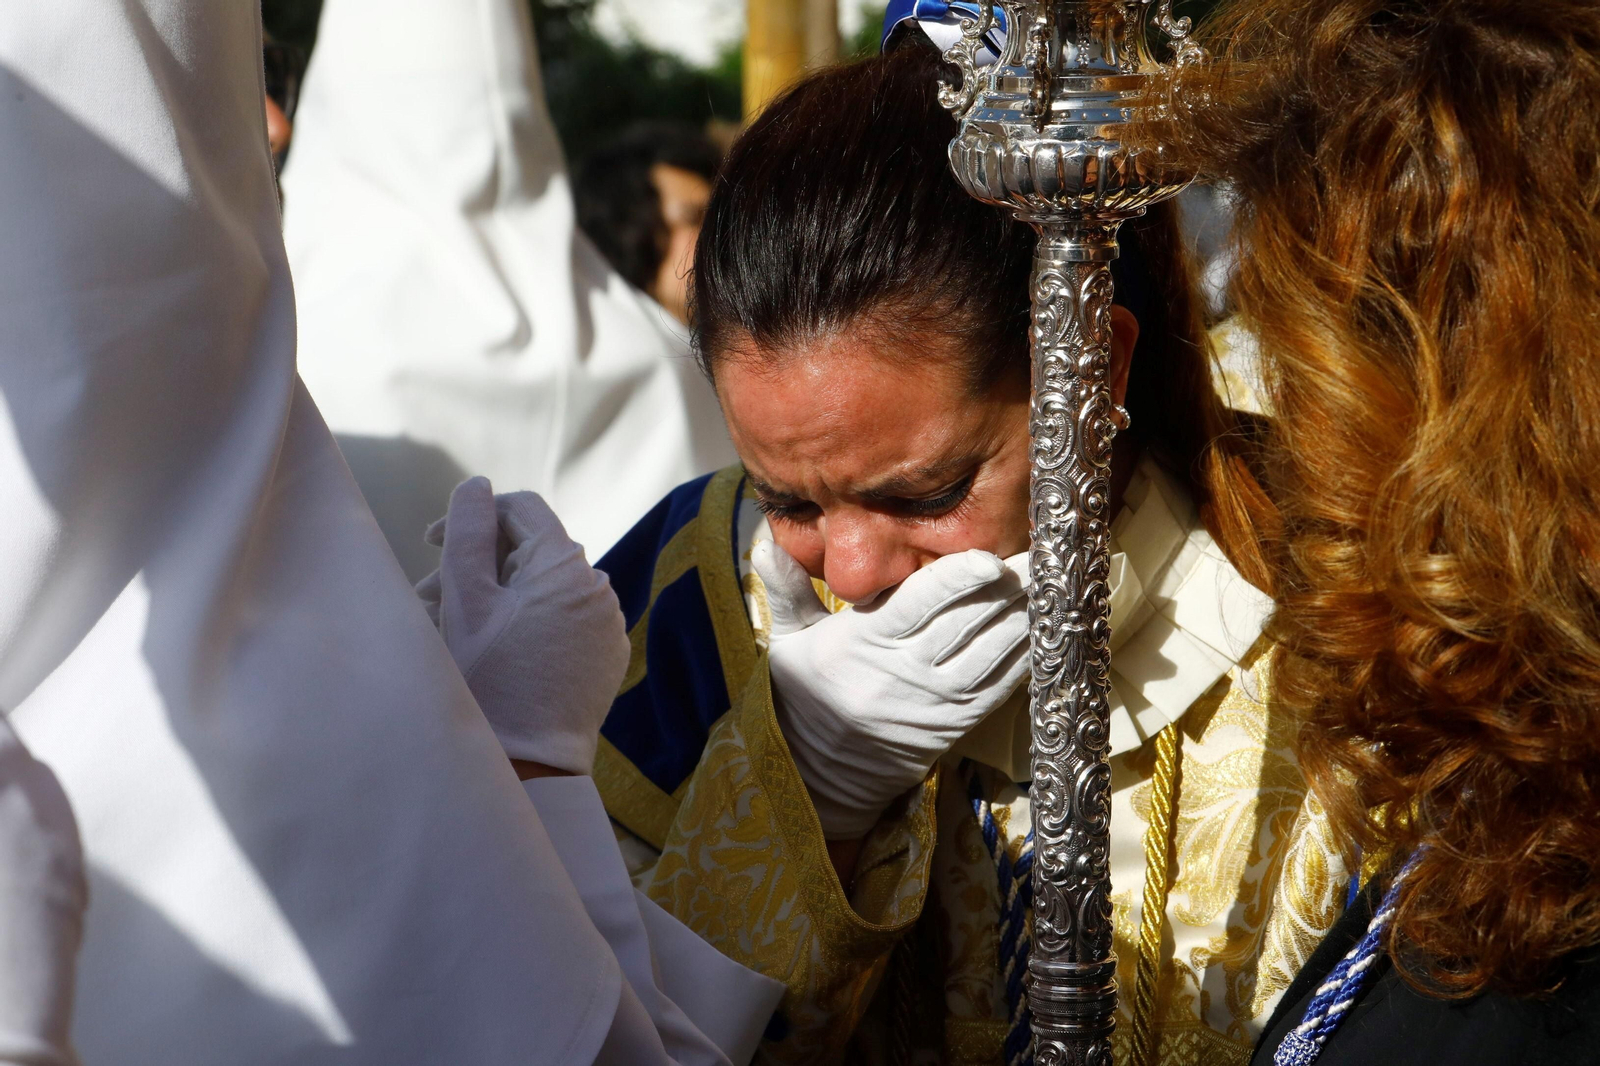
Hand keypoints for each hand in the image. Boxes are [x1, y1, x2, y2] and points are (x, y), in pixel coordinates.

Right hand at [416, 478, 628, 774]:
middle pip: (530, 551)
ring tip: (453, 626)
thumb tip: (477, 486)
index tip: (432, 541)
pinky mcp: (606, 655)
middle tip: (429, 596)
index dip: (474, 515)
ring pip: (544, 588)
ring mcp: (607, 623)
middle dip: (478, 564)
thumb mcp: (467, 598)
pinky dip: (529, 623)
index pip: (521, 508)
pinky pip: (564, 620)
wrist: (529, 761)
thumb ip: (469, 531)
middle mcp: (598, 586)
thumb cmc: (489, 678)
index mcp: (566, 563)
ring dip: (498, 596)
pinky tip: (493, 648)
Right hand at [752, 541, 1029, 838]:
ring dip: (1028, 615)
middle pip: (969, 622)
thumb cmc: (804, 692)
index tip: (988, 558)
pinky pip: (1004, 684)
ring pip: (995, 651)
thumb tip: (765, 538)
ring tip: (1054, 580)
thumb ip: (784, 586)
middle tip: (1043, 551)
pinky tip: (1049, 624)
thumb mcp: (787, 638)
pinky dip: (1029, 652)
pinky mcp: (959, 722)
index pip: (919, 606)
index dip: (958, 579)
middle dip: (1009, 586)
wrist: (820, 773)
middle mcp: (905, 673)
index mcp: (863, 644)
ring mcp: (938, 701)